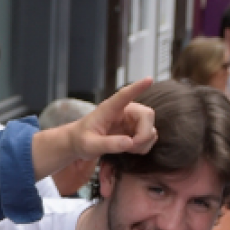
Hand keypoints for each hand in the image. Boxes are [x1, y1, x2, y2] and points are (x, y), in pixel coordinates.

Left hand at [31, 78, 154, 178]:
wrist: (79, 144)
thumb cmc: (81, 140)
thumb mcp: (89, 145)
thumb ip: (108, 144)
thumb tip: (130, 143)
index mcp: (109, 109)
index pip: (124, 95)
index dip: (137, 87)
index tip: (149, 79)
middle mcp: (125, 110)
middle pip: (147, 115)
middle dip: (144, 134)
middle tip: (132, 148)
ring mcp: (132, 120)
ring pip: (150, 128)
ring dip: (143, 143)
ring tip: (127, 150)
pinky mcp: (135, 129)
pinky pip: (149, 137)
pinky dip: (143, 146)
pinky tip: (130, 150)